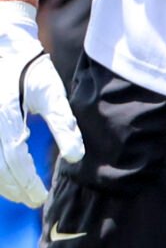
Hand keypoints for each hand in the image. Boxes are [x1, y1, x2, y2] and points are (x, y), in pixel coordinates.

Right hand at [0, 0, 81, 207]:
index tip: (39, 197)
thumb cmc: (31, 69)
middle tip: (32, 201)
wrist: (4, 47)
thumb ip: (63, 124)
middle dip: (14, 188)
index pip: (14, 158)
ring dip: (1, 182)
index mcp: (6, 114)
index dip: (26, 182)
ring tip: (19, 194)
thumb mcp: (52, 92)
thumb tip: (76, 156)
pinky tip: (5, 178)